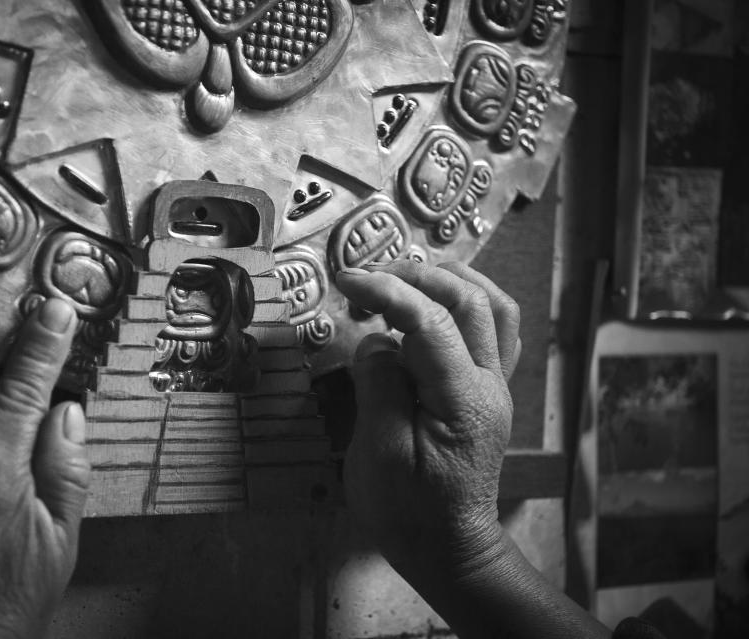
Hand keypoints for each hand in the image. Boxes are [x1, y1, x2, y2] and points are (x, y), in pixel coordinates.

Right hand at [336, 261, 520, 577]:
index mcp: (464, 401)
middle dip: (417, 276)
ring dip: (449, 280)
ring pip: (493, 307)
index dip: (387, 291)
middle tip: (368, 277)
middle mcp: (490, 385)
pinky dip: (464, 303)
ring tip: (402, 276)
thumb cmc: (408, 511)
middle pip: (471, 300)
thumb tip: (377, 341)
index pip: (431, 322)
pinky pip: (493, 329)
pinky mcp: (487, 390)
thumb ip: (379, 387)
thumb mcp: (379, 456)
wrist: (447, 548)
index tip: (346, 282)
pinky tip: (433, 303)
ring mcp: (495, 385)